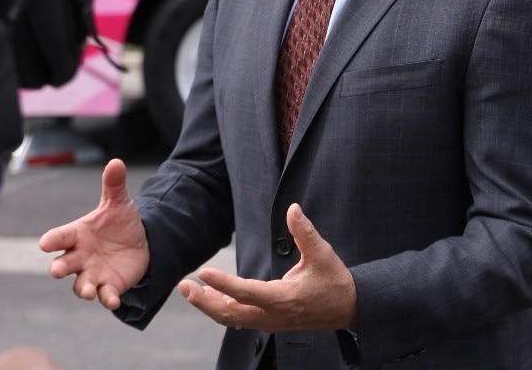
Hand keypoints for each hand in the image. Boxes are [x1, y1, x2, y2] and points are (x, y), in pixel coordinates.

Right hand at [39, 158, 149, 309]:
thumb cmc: (118, 223)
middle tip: (57, 270)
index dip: (52, 240)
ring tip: (88, 292)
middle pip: (63, 264)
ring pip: (80, 285)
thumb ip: (113, 185)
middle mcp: (80, 257)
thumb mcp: (118, 202)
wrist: (138, 242)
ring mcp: (92, 273)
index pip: (59, 237)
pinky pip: (104, 295)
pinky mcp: (108, 286)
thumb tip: (116, 162)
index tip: (45, 243)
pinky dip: (107, 298)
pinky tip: (112, 300)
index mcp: (77, 234)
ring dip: (83, 289)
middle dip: (59, 267)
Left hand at [178, 203, 356, 331]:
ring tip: (191, 291)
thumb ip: (305, 232)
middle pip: (229, 313)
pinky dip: (223, 309)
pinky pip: (240, 319)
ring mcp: (269, 322)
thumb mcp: (322, 254)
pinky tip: (212, 297)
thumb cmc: (335, 281)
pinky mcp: (269, 322)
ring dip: (210, 305)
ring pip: (232, 319)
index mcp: (283, 298)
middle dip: (204, 301)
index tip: (204, 272)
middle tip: (184, 286)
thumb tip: (293, 209)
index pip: (246, 293)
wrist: (347, 308)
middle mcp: (272, 315)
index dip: (223, 283)